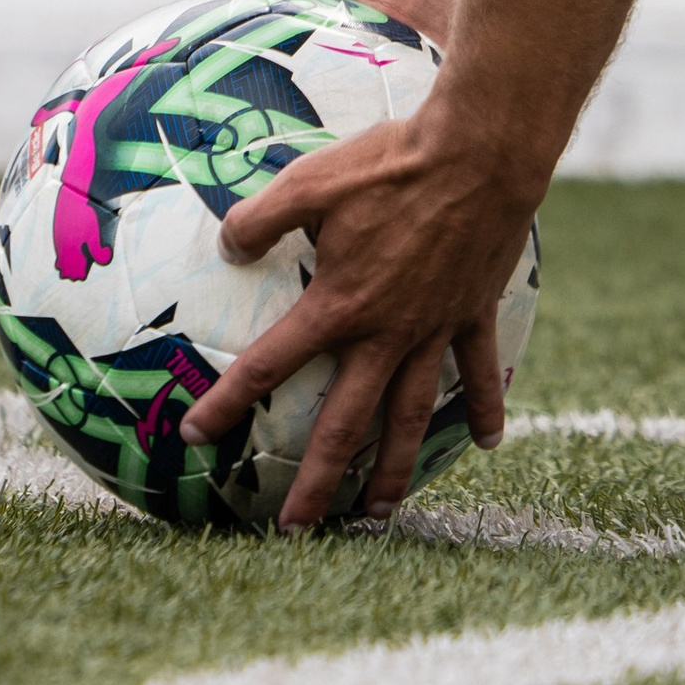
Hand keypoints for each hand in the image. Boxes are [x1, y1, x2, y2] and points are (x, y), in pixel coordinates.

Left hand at [179, 106, 534, 529]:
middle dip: (316, 483)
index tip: (195, 437)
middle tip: (295, 530)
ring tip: (380, 513)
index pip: (268, 365)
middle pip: (344, 424)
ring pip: (410, 416)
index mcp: (338, 306)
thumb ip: (259, 218)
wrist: (478, 153)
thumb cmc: (390, 165)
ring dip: (393, 468)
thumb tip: (227, 244)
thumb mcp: (309, 182)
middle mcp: (384, 333)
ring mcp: (433, 328)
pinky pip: (479, 371)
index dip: (227, 404)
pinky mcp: (473, 312)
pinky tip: (489, 444)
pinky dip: (487, 407)